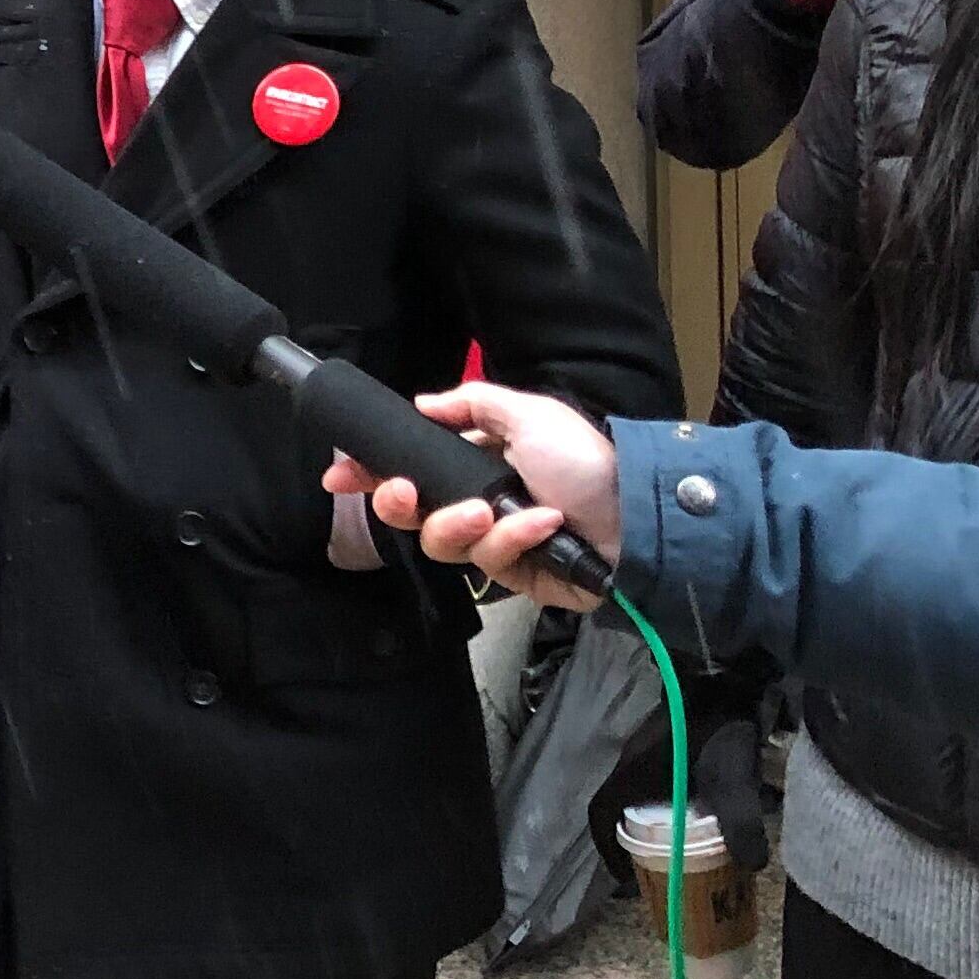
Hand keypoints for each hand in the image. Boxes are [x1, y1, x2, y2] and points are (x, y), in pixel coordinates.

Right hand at [316, 381, 622, 611]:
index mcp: (477, 463)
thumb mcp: (531, 414)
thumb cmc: (587, 461)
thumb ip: (473, 404)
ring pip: (440, 542)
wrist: (639, 516)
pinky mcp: (512, 576)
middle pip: (411, 513)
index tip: (339, 475)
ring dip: (457, 523)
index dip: (371, 472)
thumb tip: (423, 403)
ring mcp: (493, 542)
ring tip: (489, 512)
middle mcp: (477, 502)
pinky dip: (514, 538)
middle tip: (400, 492)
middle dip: (396, 503)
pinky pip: (489, 561)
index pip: (411, 468)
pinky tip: (543, 524)